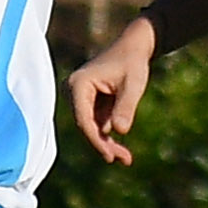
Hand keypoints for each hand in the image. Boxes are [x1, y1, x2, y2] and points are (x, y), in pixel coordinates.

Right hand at [68, 19, 157, 164]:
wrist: (134, 47)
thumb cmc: (133, 62)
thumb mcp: (133, 85)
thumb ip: (126, 107)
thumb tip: (119, 132)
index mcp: (78, 84)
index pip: (83, 119)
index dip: (96, 140)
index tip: (110, 155)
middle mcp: (73, 91)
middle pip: (85, 126)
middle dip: (103, 145)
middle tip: (125, 160)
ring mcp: (79, 98)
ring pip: (91, 128)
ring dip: (107, 144)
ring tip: (126, 158)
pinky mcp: (87, 103)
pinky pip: (95, 124)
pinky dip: (108, 136)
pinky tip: (122, 151)